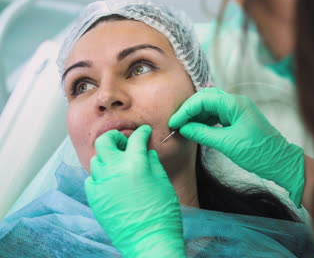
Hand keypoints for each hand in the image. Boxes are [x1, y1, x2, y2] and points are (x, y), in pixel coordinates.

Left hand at [85, 125, 185, 257]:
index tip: (143, 133)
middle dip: (115, 138)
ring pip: (96, 160)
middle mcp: (114, 170)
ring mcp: (102, 185)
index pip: (136, 138)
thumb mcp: (163, 182)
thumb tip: (146, 152)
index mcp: (136, 164)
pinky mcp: (95, 199)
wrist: (149, 240)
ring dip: (107, 158)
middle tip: (124, 143)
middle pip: (104, 141)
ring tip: (118, 164)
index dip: (141, 133)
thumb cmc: (162, 213)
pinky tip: (110, 181)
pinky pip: (91, 180)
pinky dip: (100, 176)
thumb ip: (152, 163)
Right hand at [169, 88, 304, 206]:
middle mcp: (236, 103)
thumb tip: (184, 128)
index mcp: (235, 104)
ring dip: (197, 115)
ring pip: (211, 106)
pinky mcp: (238, 120)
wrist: (280, 162)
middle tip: (177, 123)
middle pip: (206, 98)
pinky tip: (197, 129)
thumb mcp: (227, 144)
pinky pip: (217, 115)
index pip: (203, 99)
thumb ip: (203, 134)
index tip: (174, 122)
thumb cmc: (259, 153)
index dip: (186, 110)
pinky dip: (205, 120)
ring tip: (184, 127)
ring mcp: (238, 111)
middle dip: (190, 109)